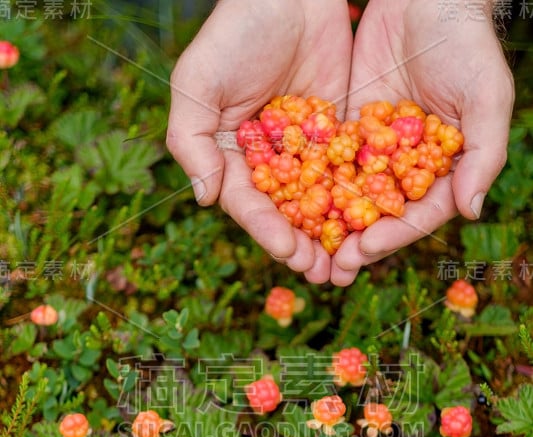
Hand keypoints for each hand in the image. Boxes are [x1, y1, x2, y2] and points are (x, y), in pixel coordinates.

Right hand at [166, 0, 352, 282]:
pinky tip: (371, 225)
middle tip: (320, 273)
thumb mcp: (199, 82)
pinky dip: (357, 202)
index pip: (249, 203)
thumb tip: (203, 198)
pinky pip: (348, 174)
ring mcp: (304, 153)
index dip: (267, 230)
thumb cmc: (237, 30)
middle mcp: (268, 162)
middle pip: (285, 213)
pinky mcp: (338, 137)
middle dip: (301, 246)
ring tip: (345, 265)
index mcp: (231, 157)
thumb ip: (191, 140)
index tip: (288, 252)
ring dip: (330, 236)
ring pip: (318, 203)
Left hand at [330, 0, 514, 285]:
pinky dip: (311, 187)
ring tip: (305, 253)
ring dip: (330, 228)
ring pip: (350, 198)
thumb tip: (472, 210)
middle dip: (355, 245)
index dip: (391, 236)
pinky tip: (289, 207)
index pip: (417, 214)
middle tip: (329, 270)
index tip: (363, 251)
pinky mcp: (348, 131)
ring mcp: (375, 152)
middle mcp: (406, 168)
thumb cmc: (466, 43)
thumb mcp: (487, 95)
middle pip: (379, 217)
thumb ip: (483, 153)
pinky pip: (327, 163)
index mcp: (442, 170)